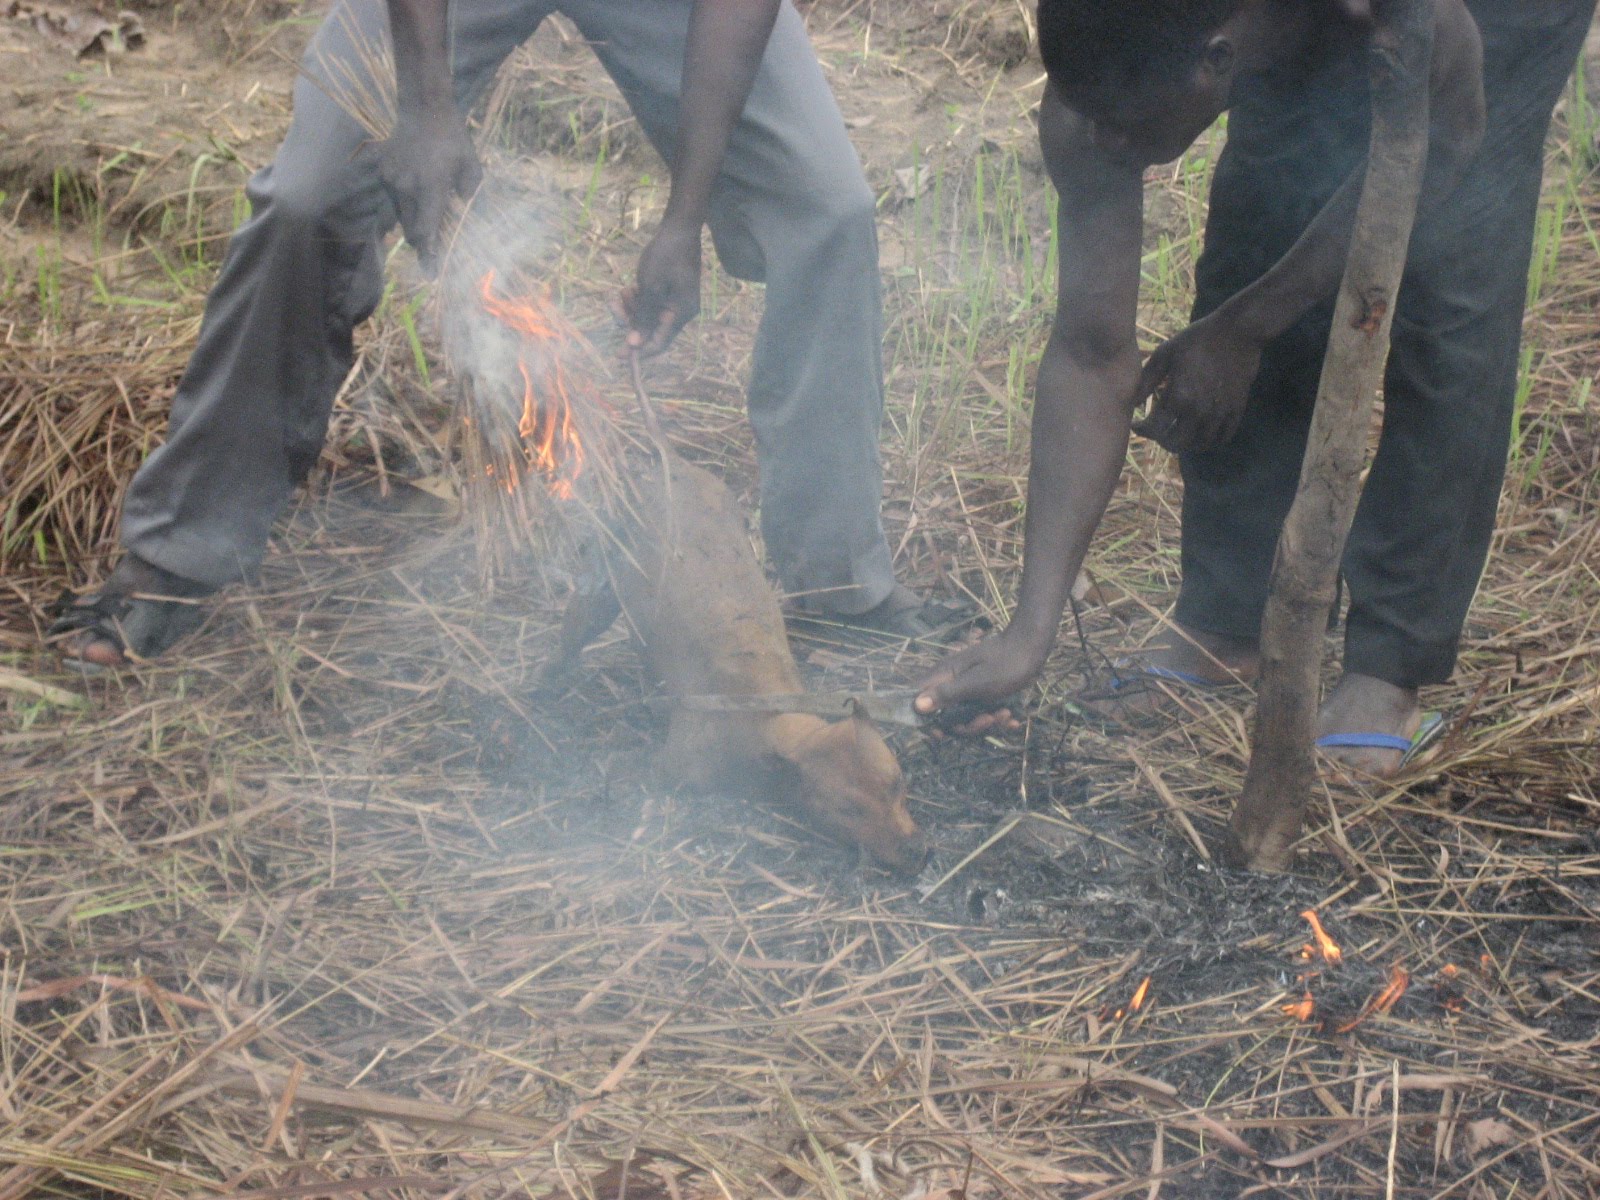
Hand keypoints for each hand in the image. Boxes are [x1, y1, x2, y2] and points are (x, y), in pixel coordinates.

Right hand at [377, 109, 481, 275]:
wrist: (424, 109)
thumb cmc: (454, 140)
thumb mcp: (473, 167)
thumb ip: (472, 194)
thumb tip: (465, 214)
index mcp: (431, 186)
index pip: (426, 230)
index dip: (429, 253)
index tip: (431, 272)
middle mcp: (407, 186)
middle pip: (410, 229)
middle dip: (421, 245)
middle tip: (430, 262)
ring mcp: (391, 178)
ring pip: (399, 216)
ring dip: (411, 224)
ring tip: (423, 225)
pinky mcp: (382, 171)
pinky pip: (392, 198)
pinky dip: (402, 203)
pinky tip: (413, 193)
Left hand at [619, 221, 701, 356]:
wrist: (679, 227)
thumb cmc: (666, 255)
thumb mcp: (650, 287)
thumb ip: (643, 317)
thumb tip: (634, 344)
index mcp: (682, 313)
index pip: (660, 343)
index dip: (639, 352)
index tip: (619, 357)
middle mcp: (680, 311)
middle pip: (650, 329)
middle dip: (630, 321)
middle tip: (614, 307)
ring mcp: (675, 301)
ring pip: (646, 316)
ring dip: (630, 308)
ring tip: (621, 292)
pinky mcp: (668, 292)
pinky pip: (648, 304)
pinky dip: (636, 299)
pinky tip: (628, 288)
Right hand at [914, 628, 1044, 736]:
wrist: (1031, 648)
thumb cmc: (1004, 663)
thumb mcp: (976, 682)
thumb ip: (946, 694)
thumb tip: (916, 705)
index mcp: (943, 677)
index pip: (918, 700)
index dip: (924, 721)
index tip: (940, 733)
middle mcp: (951, 684)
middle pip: (945, 717)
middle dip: (967, 725)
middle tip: (988, 720)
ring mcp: (967, 690)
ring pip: (966, 718)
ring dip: (986, 723)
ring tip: (1006, 715)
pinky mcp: (982, 695)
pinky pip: (982, 713)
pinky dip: (996, 719)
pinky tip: (1011, 719)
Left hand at [1131, 315, 1261, 453]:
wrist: (1238, 331)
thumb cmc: (1197, 339)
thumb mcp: (1165, 354)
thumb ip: (1146, 380)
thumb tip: (1131, 403)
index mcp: (1178, 396)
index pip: (1154, 428)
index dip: (1142, 430)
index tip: (1137, 425)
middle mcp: (1198, 411)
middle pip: (1175, 443)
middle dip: (1161, 440)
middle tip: (1158, 431)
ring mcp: (1219, 413)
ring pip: (1199, 445)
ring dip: (1185, 444)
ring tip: (1178, 433)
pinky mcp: (1236, 411)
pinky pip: (1222, 438)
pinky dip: (1209, 441)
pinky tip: (1201, 433)